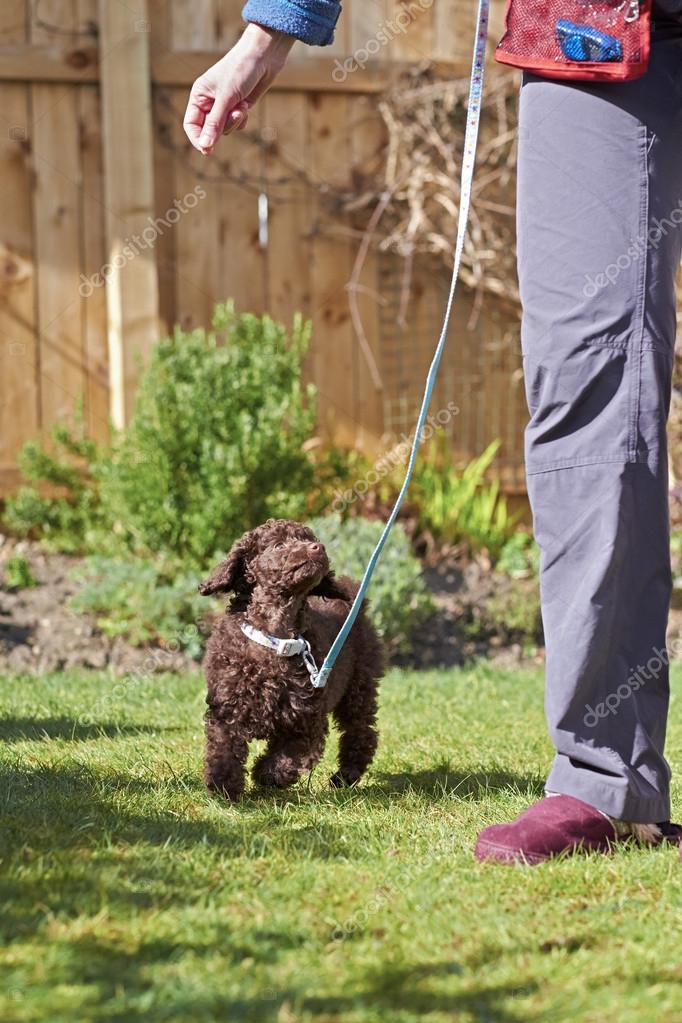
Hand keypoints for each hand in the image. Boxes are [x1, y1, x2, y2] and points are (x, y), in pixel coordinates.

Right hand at [183, 23, 294, 154]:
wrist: (263, 56)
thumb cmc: (241, 70)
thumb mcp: (226, 98)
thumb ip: (215, 124)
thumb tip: (205, 147)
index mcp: (199, 96)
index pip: (191, 125)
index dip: (198, 139)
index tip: (208, 151)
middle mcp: (209, 102)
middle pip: (210, 130)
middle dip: (223, 126)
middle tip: (236, 115)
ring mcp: (224, 106)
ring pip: (225, 129)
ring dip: (235, 121)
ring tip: (243, 106)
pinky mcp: (238, 107)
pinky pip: (237, 125)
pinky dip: (242, 119)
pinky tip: (247, 105)